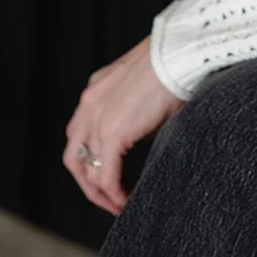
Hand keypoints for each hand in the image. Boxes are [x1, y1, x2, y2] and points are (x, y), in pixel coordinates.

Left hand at [63, 35, 183, 215]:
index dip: (92, 161)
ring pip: (87, 171)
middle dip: (90, 184)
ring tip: (119, 205)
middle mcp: (89, 105)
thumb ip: (136, 112)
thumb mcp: (147, 88)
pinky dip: (113, 193)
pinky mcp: (112, 133)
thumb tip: (146, 136)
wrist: (181, 51)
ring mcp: (97, 119)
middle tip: (109, 199)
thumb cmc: (176, 63)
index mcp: (96, 91)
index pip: (81, 136)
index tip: (111, 176)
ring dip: (101, 193)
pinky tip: (126, 201)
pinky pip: (105, 175)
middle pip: (76, 158)